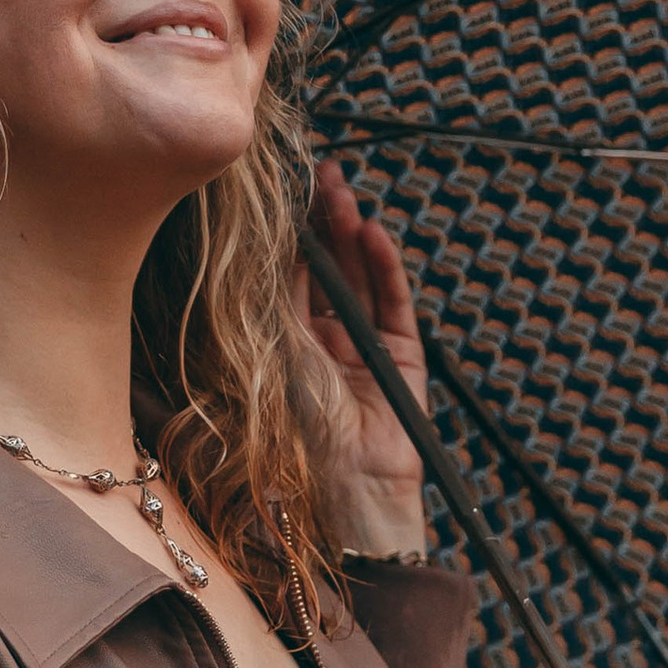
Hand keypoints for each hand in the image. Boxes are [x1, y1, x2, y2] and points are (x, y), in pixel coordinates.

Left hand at [298, 160, 429, 556]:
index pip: (287, 278)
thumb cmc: (293, 437)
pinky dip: (384, 268)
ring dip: (352, 235)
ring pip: (359, 278)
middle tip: (323, 175)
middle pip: (326, 270)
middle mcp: (322, 344)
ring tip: (343, 192)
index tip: (285, 191)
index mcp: (282, 347)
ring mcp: (363, 349)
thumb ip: (274, 303)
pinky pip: (393, 303)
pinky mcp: (401, 358)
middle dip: (324, 223)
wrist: (342, 492)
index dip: (291, 235)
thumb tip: (266, 243)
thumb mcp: (273, 359)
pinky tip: (371, 233)